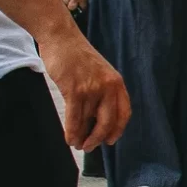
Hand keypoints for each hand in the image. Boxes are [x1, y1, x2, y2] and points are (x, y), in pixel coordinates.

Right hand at [38, 22, 128, 148]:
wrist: (62, 38)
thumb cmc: (77, 56)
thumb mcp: (99, 73)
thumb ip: (102, 92)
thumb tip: (96, 118)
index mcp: (117, 83)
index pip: (124, 112)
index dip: (118, 129)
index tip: (110, 140)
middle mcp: (108, 87)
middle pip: (108, 122)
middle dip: (98, 138)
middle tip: (90, 147)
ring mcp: (92, 89)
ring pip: (88, 122)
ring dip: (81, 137)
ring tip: (76, 144)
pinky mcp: (74, 90)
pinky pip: (75, 118)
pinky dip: (72, 132)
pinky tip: (69, 138)